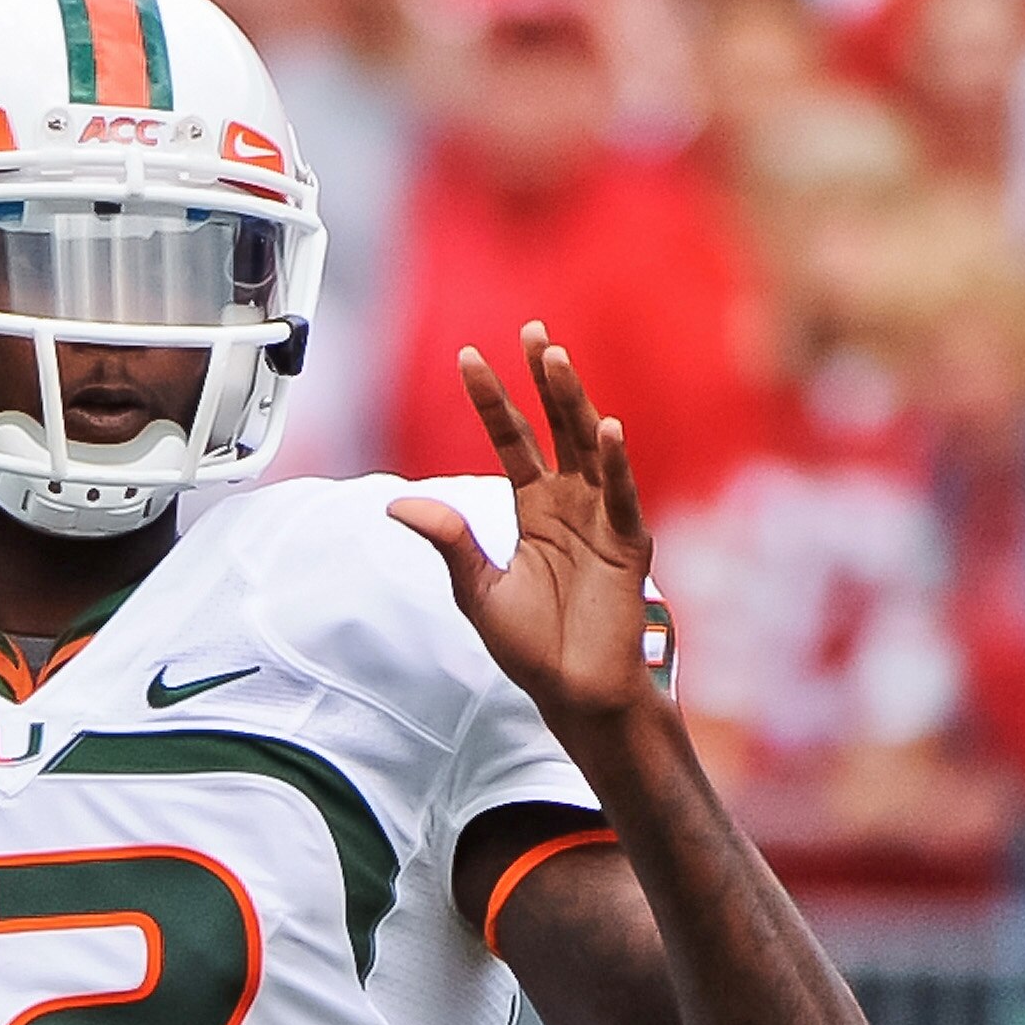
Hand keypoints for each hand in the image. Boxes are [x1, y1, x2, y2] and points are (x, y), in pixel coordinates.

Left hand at [388, 325, 665, 739]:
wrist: (574, 693)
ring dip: (574, 403)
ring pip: (589, 449)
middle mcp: (570, 504)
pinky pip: (622, 498)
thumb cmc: (532, 649)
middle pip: (556, 427)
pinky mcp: (627, 547)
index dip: (492, 399)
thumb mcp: (476, 591)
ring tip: (556, 359)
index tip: (469, 356)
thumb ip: (449, 542)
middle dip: (543, 380)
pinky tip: (606, 428)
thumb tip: (398, 503)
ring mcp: (602, 520)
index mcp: (533, 509)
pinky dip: (616, 465)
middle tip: (530, 330)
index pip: (511, 439)